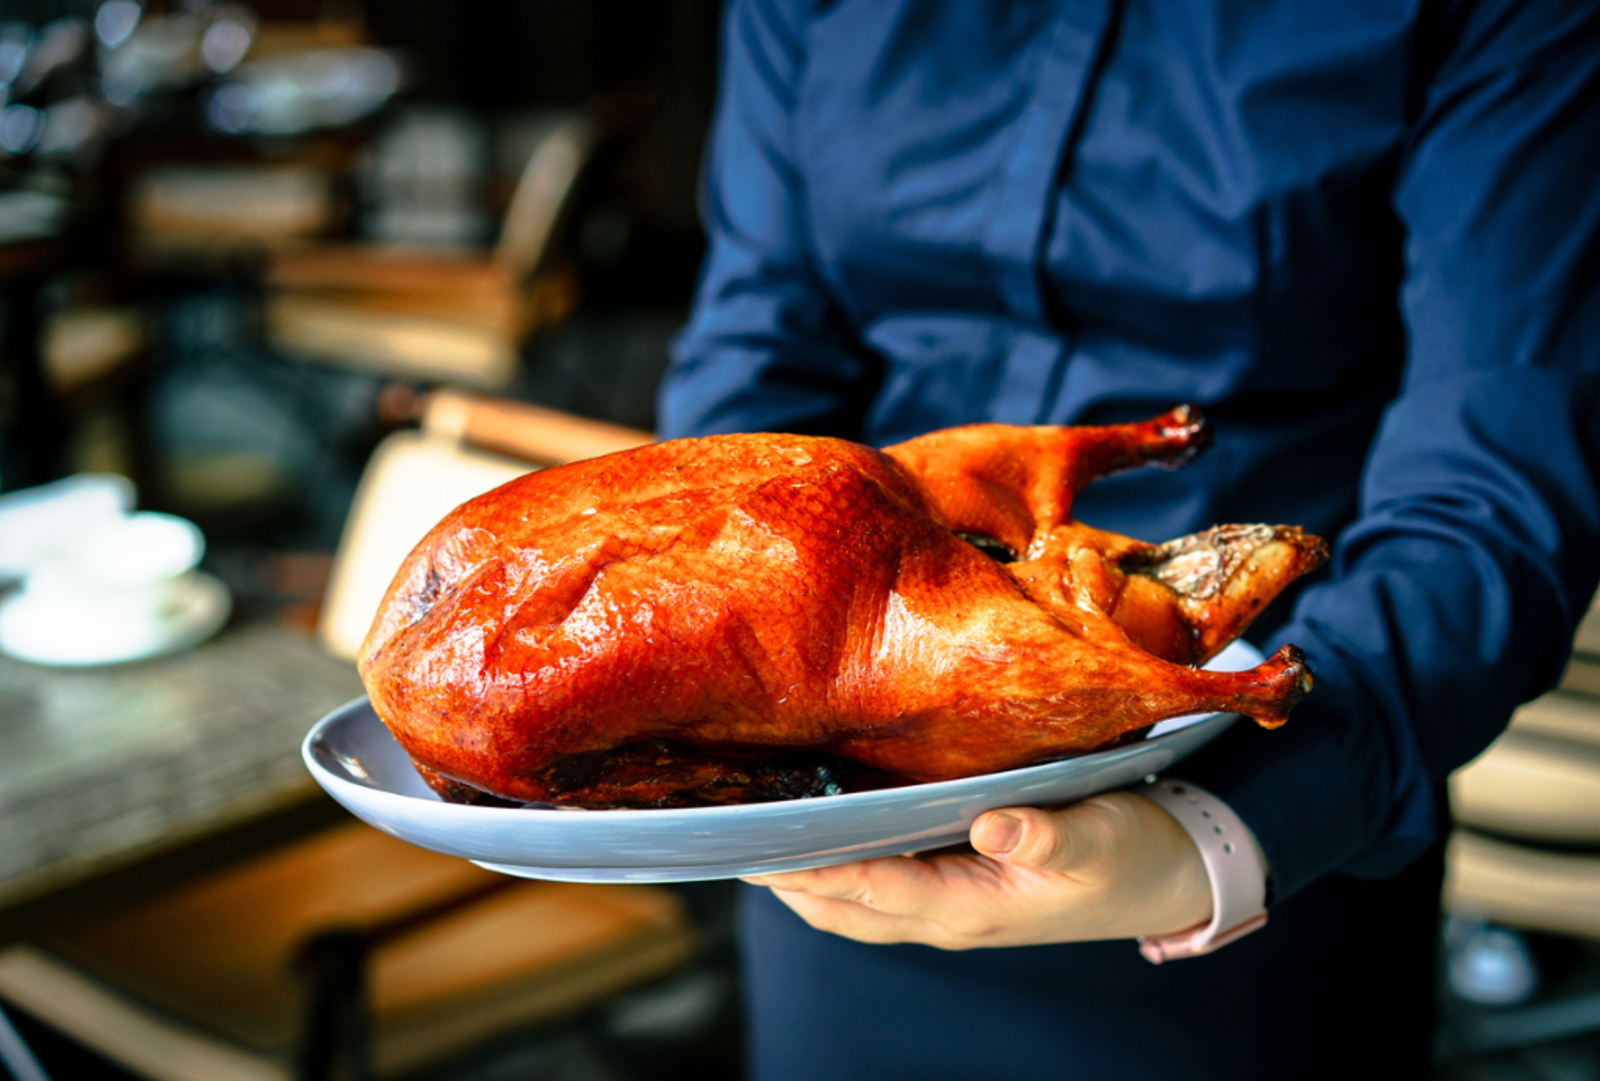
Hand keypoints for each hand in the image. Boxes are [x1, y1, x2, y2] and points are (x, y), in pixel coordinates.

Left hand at [741, 791, 1212, 949]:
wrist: (1166, 877)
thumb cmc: (1132, 857)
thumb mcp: (1099, 841)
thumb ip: (1047, 836)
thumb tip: (992, 825)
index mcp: (972, 906)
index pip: (872, 890)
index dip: (812, 870)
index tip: (758, 848)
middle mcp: (946, 912)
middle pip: (841, 906)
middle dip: (786, 877)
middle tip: (730, 830)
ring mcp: (946, 902)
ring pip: (851, 900)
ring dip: (803, 873)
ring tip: (757, 826)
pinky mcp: (953, 882)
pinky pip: (875, 881)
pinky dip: (837, 860)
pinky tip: (819, 822)